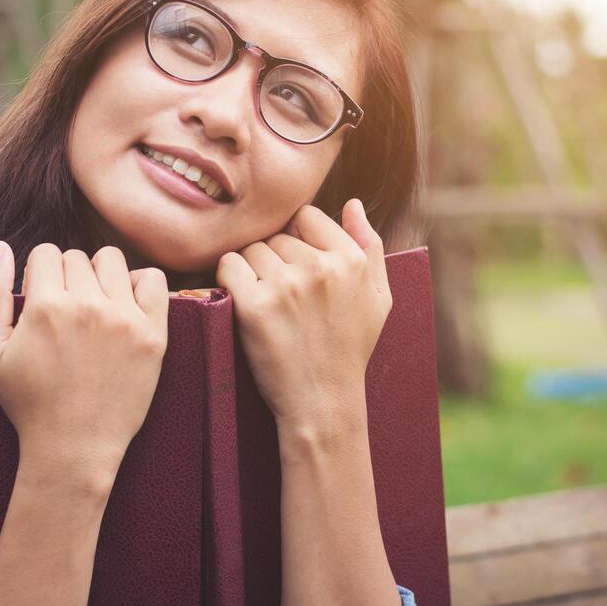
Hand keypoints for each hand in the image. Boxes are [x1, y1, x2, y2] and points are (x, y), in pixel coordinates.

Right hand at [0, 241, 169, 486]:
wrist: (74, 447)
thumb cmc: (28, 402)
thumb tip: (1, 246)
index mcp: (45, 306)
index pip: (45, 252)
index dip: (38, 274)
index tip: (41, 301)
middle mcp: (87, 305)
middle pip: (76, 257)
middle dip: (66, 277)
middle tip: (65, 314)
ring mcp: (124, 319)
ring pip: (112, 260)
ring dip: (99, 275)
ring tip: (93, 306)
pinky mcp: (153, 334)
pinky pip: (154, 280)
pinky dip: (139, 284)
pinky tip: (124, 306)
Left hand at [216, 198, 391, 437]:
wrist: (323, 401)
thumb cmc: (350, 348)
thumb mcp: (378, 298)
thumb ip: (370, 245)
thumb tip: (352, 203)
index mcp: (351, 260)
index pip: (307, 216)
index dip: (298, 240)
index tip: (298, 269)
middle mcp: (320, 268)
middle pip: (276, 235)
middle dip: (276, 259)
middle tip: (285, 296)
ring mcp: (286, 286)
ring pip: (251, 250)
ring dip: (252, 271)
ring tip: (268, 303)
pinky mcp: (254, 307)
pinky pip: (228, 266)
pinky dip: (229, 279)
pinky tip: (242, 299)